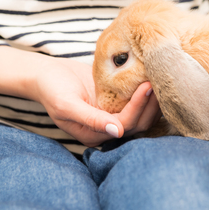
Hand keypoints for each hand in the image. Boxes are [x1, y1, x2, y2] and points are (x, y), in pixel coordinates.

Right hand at [33, 57, 160, 146]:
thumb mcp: (66, 105)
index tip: (147, 86)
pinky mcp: (117, 103)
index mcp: (94, 135)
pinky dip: (146, 95)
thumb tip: (117, 132)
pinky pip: (136, 103)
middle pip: (138, 123)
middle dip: (150, 105)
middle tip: (159, 82)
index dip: (138, 107)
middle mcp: (107, 130)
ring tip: (161, 81)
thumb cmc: (52, 89)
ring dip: (152, 101)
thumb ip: (91, 119)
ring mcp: (113, 116)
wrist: (47, 74)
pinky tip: (154, 80)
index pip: (125, 125)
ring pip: (141, 115)